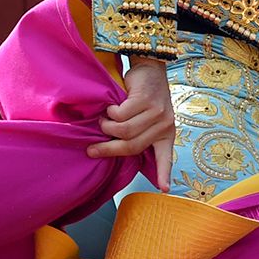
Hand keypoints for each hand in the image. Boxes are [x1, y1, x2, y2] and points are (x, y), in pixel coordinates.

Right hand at [89, 55, 173, 188]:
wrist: (150, 70)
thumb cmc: (144, 96)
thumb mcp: (147, 117)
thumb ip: (138, 133)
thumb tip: (113, 149)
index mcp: (167, 134)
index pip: (165, 157)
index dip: (163, 174)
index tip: (164, 189)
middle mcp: (165, 125)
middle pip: (132, 146)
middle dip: (108, 149)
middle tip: (92, 150)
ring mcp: (157, 112)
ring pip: (124, 130)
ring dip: (107, 126)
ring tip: (104, 120)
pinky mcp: (146, 100)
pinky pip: (120, 114)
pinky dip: (111, 112)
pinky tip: (111, 107)